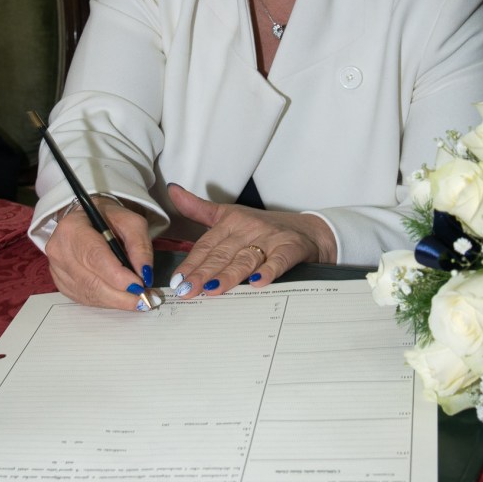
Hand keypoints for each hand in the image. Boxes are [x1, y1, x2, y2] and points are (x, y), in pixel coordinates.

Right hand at [45, 197, 156, 310]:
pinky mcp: (62, 284)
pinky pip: (85, 299)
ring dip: (116, 301)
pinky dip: (106, 301)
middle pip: (91, 281)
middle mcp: (59, 250)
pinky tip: (120, 298)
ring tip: (136, 300)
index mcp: (72, 228)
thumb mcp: (130, 222)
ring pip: (89, 293)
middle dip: (120, 294)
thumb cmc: (107, 219)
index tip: (139, 285)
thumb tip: (145, 274)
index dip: (117, 275)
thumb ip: (140, 245)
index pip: (94, 257)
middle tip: (143, 298)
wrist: (87, 221)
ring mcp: (57, 270)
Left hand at [167, 183, 335, 297]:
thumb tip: (173, 191)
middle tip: (187, 290)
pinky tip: (258, 282)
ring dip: (229, 275)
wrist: (310, 231)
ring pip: (245, 259)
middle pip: (222, 254)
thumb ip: (199, 208)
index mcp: (231, 222)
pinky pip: (278, 261)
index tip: (177, 280)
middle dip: (203, 273)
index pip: (206, 246)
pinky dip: (269, 271)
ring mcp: (270, 239)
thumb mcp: (230, 215)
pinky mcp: (291, 248)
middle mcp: (248, 229)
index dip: (191, 263)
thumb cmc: (265, 227)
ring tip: (212, 289)